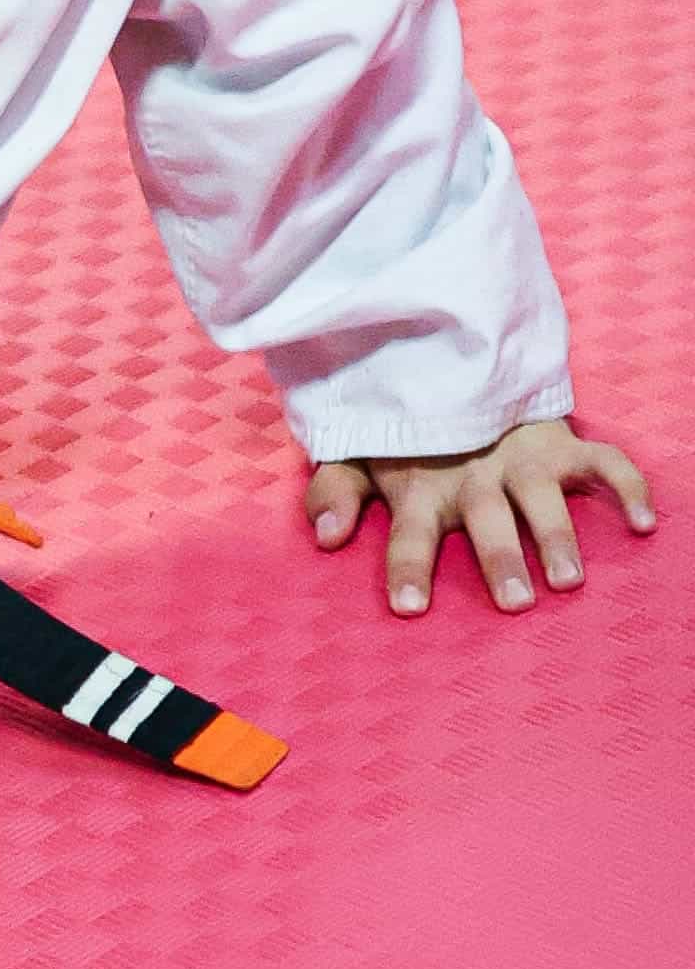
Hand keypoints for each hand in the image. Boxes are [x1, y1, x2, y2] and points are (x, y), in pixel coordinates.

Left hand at [307, 418, 653, 616]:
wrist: (446, 361)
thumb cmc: (404, 433)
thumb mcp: (355, 456)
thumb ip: (335, 494)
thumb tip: (325, 538)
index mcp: (421, 487)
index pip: (408, 533)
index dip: (407, 567)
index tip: (408, 607)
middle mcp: (473, 475)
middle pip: (486, 520)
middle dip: (498, 558)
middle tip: (514, 602)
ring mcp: (520, 458)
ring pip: (542, 497)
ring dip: (556, 535)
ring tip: (568, 578)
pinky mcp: (562, 443)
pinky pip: (603, 462)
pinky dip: (627, 488)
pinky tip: (643, 522)